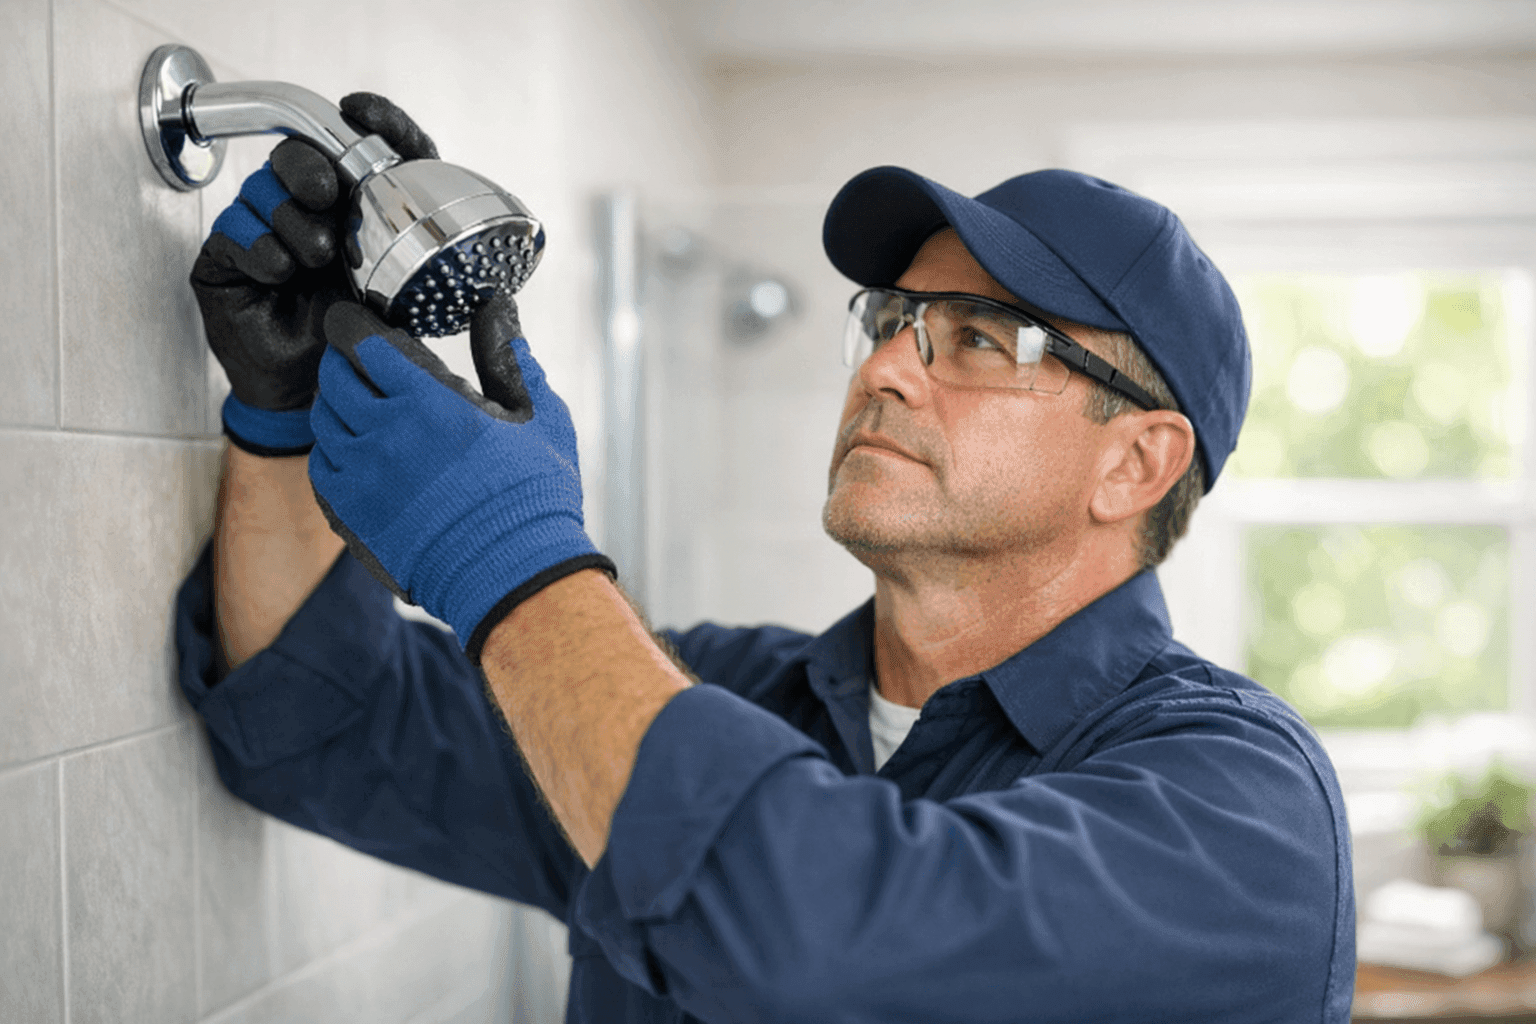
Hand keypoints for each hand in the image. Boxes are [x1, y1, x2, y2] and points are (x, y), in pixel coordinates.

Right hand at [192, 93, 437, 456]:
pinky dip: (259, 245)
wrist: (308, 394)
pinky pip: (233, 231)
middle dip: (311, 166)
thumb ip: (434, 278)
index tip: (362, 110)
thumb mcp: (406, 307)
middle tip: (326, 194)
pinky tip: (280, 270)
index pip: (360, 150)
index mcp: (353, 211)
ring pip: (263, 189)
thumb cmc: (354, 345)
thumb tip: (495, 276)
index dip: (366, 124)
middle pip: (299, 155)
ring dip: (290, 216)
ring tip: (315, 256)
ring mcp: (261, 232)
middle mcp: (306, 213)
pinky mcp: (225, 260)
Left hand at [308, 291, 614, 656]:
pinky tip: (359, 454)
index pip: (362, 342)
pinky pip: (322, 469)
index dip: (352, 324)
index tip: (357, 320)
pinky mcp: (353, 515)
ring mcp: (363, 476)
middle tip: (360, 362)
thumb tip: (499, 309)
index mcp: (428, 400)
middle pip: (334, 377)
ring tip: (363, 409)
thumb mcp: (539, 417)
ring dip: (338, 407)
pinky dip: (334, 453)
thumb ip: (510, 359)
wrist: (514, 574)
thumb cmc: (534, 496)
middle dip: (343, 361)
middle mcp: (384, 433)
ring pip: (324, 422)